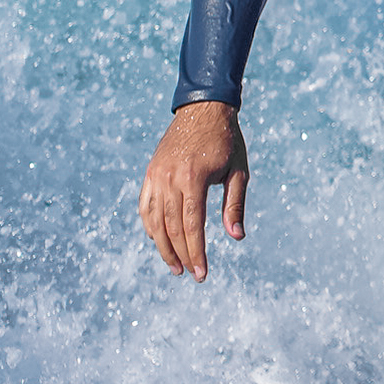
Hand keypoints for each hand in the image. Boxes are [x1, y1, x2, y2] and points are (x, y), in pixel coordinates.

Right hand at [141, 101, 248, 279]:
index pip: (192, 225)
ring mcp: (156, 175)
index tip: (202, 272)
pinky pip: (145, 205)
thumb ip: (234, 205)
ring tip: (175, 265)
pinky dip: (150, 225)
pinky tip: (158, 240)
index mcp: (193, 178)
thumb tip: (236, 237)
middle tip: (191, 274)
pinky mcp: (150, 172)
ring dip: (162, 246)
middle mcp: (170, 177)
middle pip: (171, 226)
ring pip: (153, 219)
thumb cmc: (226, 142)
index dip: (196, 251)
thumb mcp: (238, 172)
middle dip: (181, 254)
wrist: (203, 110)